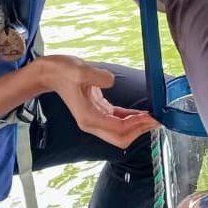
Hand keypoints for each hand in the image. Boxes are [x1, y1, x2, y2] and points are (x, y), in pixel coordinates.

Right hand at [38, 55, 157, 147]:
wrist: (50, 73)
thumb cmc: (63, 71)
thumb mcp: (79, 70)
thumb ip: (96, 76)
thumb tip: (111, 80)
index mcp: (89, 118)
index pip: (118, 130)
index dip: (137, 126)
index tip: (152, 118)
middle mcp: (92, 123)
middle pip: (121, 137)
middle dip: (140, 130)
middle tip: (157, 119)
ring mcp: (95, 119)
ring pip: (120, 131)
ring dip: (137, 125)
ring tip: (153, 117)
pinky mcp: (98, 112)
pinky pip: (118, 120)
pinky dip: (130, 119)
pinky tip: (142, 113)